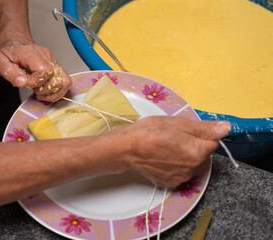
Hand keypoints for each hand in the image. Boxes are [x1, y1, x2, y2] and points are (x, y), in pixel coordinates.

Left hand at [0, 38, 71, 101]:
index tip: (27, 83)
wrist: (16, 41)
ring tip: (41, 92)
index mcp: (31, 54)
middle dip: (45, 90)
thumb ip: (9, 72)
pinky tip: (45, 90)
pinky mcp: (57, 66)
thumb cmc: (8, 52)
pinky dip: (57, 90)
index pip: (44, 70)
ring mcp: (53, 61)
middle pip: (58, 79)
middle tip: (34, 90)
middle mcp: (46, 57)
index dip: (36, 82)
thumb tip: (22, 82)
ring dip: (54, 93)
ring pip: (65, 82)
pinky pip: (64, 81)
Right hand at [105, 116, 230, 186]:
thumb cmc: (150, 132)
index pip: (213, 141)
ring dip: (183, 156)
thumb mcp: (178, 123)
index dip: (200, 134)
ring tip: (164, 147)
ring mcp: (179, 178)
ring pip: (189, 163)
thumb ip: (205, 127)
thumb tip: (226, 127)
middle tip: (173, 136)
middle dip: (192, 145)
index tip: (186, 130)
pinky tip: (160, 158)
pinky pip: (178, 172)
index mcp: (197, 152)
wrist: (126, 148)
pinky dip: (173, 166)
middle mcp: (192, 169)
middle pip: (201, 153)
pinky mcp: (168, 183)